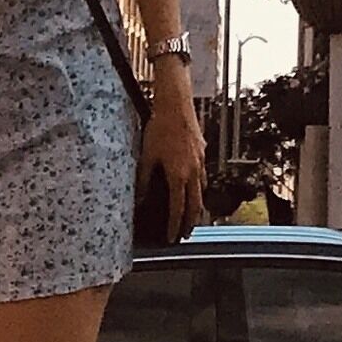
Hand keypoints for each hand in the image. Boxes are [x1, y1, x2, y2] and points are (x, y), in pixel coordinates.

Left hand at [142, 71, 206, 243]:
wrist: (176, 104)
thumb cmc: (159, 128)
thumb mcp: (146, 155)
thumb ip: (143, 180)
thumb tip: (138, 199)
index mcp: (178, 175)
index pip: (178, 208)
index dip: (175, 225)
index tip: (173, 237)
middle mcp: (193, 171)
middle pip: (195, 204)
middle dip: (191, 222)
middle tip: (186, 234)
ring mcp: (200, 160)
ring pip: (202, 190)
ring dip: (197, 205)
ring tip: (193, 215)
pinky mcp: (202, 150)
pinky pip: (203, 174)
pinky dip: (200, 186)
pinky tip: (195, 185)